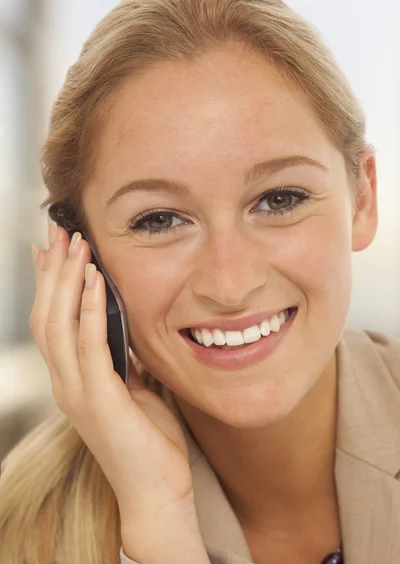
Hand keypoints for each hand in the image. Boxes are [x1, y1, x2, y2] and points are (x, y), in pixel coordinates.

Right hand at [29, 221, 193, 523]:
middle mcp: (66, 383)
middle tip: (60, 231)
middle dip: (53, 271)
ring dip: (66, 281)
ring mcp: (77, 393)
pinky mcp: (99, 401)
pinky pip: (89, 346)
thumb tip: (121, 324)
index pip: (51, 321)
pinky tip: (95, 281)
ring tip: (76, 245)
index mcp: (73, 379)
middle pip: (45, 315)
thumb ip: (122, 356)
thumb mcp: (134, 386)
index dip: (49, 283)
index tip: (54, 247)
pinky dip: (89, 309)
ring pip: (58, 325)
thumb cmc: (149, 439)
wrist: (157, 491)